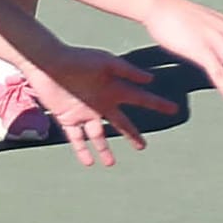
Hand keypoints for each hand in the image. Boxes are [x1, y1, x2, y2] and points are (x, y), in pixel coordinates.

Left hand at [21, 46, 176, 165]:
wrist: (49, 63)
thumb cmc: (78, 58)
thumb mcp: (107, 62)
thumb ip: (128, 71)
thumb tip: (151, 80)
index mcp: (113, 88)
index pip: (140, 99)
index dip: (156, 104)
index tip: (173, 109)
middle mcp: (101, 103)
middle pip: (121, 123)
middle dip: (132, 135)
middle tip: (142, 147)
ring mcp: (84, 112)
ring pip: (97, 136)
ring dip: (104, 150)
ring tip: (110, 163)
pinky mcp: (68, 118)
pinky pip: (76, 138)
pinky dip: (82, 151)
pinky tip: (89, 162)